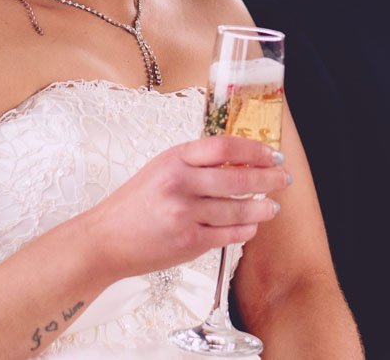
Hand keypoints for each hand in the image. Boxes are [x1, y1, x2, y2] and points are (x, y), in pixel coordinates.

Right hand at [84, 136, 289, 280]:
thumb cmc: (134, 204)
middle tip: (284, 178)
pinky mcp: (188, 242)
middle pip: (238, 179)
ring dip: (262, 208)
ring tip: (272, 206)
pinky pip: (228, 235)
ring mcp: (185, 214)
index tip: (272, 153)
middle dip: (268, 178)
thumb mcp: (161, 170)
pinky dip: (245, 230)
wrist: (105, 239)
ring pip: (238, 210)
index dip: (254, 149)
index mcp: (174, 159)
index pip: (224, 147)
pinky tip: (252, 226)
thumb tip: (240, 162)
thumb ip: (195, 164)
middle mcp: (180, 184)